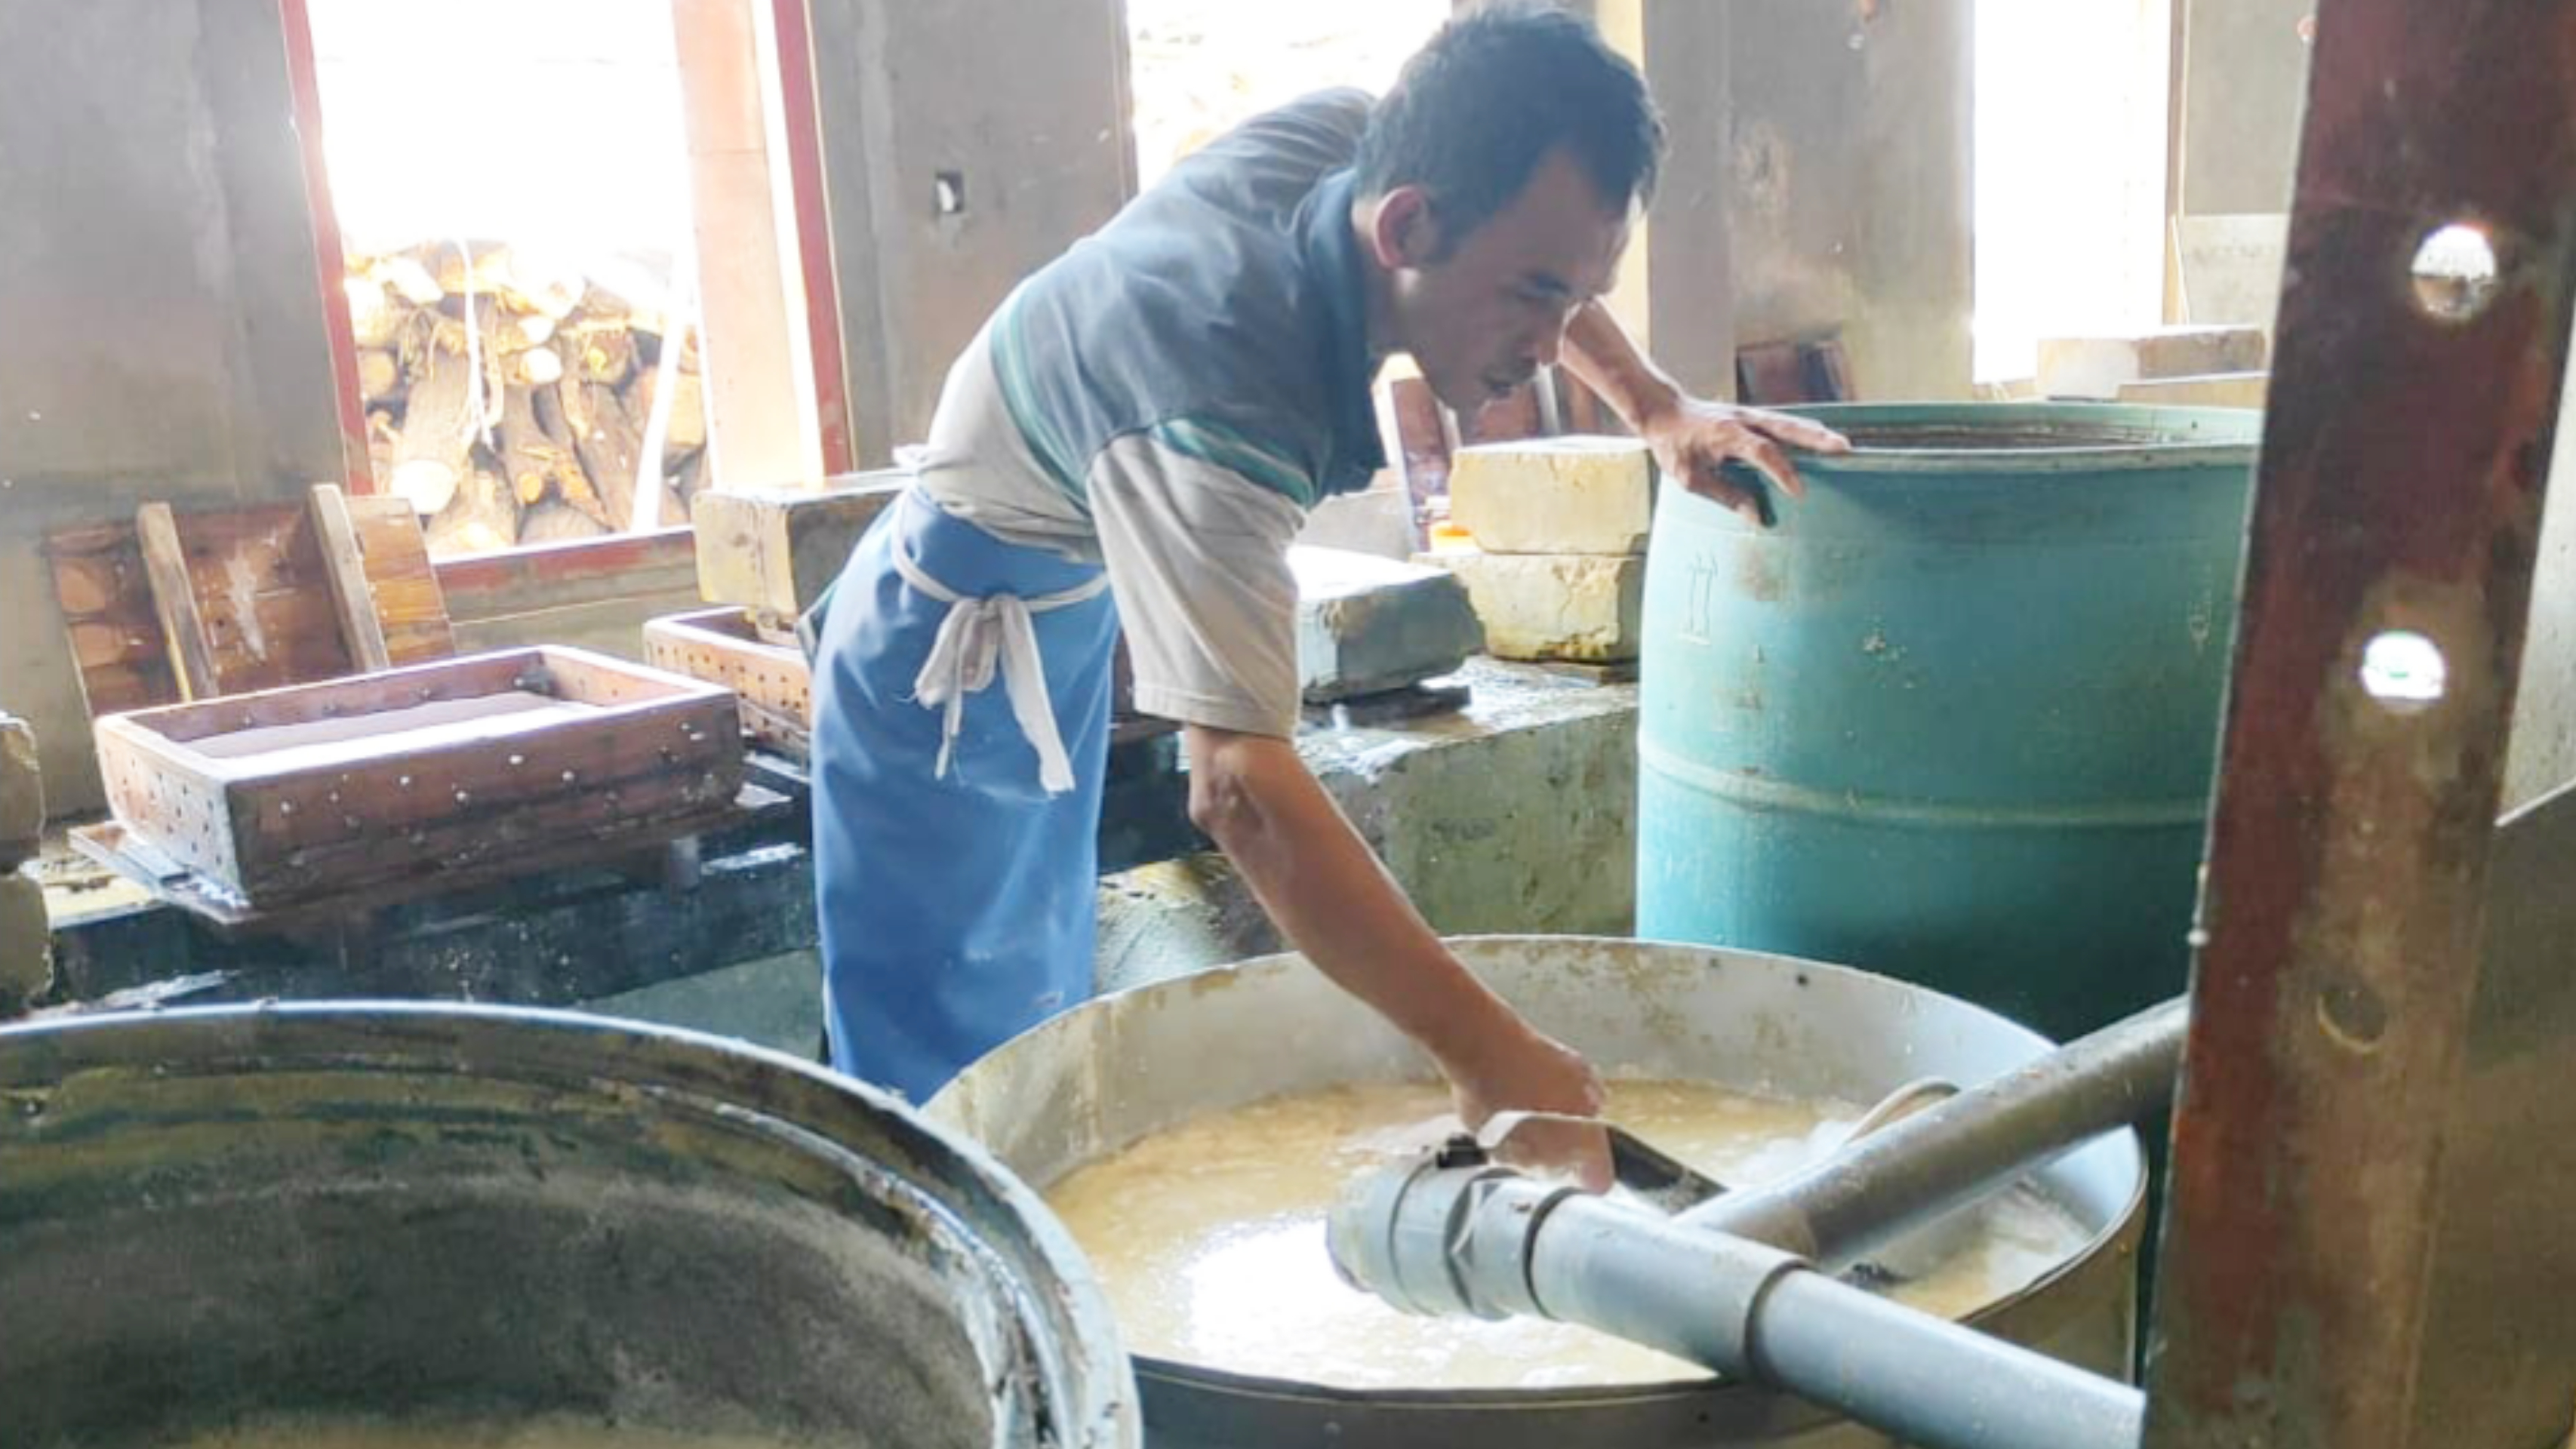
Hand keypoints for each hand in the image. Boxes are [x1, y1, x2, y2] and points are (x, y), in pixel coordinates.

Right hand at [1444, 1025, 1613, 1192]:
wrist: (1487, 1055)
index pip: (1599, 1180)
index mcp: (1583, 1144)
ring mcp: (1519, 1159)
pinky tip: (1502, 1105)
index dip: (1595, 1169)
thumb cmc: (1535, 1061)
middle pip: (1561, 1168)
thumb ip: (1592, 1097)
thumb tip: (1592, 1104)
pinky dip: (1505, 1135)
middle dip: (1559, 1146)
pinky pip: (1504, 1148)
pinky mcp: (1490, 1150)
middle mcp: (1551, 1161)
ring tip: (1523, 1105)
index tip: (1590, 1158)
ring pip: (1531, 1159)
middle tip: (1551, 1114)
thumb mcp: (1579, 1071)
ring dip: (1531, 1141)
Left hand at [1638, 394, 1851, 526]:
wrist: (1664, 412)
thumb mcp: (1690, 478)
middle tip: (1843, 448)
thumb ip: (1724, 495)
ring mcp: (1748, 415)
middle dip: (1815, 439)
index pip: (1761, 451)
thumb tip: (1756, 516)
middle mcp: (1742, 419)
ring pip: (1788, 422)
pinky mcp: (1751, 417)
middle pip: (1785, 427)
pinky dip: (1802, 430)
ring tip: (1841, 445)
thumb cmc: (1674, 446)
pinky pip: (1781, 423)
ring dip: (1814, 433)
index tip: (1798, 492)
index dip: (1781, 471)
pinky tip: (1819, 439)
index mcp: (1725, 434)